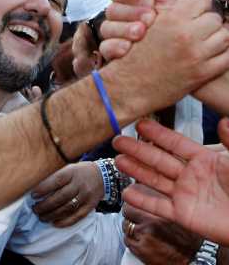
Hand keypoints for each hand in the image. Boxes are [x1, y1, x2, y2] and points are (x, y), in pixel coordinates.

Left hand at [31, 161, 103, 226]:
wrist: (103, 175)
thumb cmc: (80, 171)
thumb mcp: (70, 167)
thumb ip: (57, 175)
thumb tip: (38, 185)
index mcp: (72, 172)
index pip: (56, 181)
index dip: (43, 189)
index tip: (33, 195)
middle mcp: (79, 184)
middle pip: (60, 197)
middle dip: (45, 205)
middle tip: (35, 209)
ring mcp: (86, 195)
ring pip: (67, 208)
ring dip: (52, 215)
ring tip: (42, 217)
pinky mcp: (90, 205)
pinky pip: (77, 216)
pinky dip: (65, 222)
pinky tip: (55, 223)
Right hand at [100, 0, 183, 60]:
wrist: (185, 44)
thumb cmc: (177, 16)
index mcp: (130, 0)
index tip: (151, 3)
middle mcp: (120, 16)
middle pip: (112, 10)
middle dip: (132, 13)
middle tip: (150, 19)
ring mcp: (115, 34)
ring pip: (107, 28)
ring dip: (124, 30)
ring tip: (141, 34)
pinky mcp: (113, 52)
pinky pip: (105, 48)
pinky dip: (115, 47)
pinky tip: (128, 48)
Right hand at [103, 0, 228, 115]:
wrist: (129, 86)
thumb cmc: (134, 56)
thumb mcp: (146, 24)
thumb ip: (168, 11)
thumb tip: (186, 3)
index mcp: (172, 18)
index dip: (199, 4)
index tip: (195, 11)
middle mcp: (186, 35)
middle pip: (215, 18)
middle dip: (207, 22)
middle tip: (198, 29)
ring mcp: (196, 55)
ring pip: (224, 36)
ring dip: (216, 38)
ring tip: (203, 42)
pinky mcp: (203, 74)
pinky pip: (226, 58)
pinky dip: (221, 55)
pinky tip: (209, 55)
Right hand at [113, 118, 228, 245]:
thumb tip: (223, 120)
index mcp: (203, 159)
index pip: (175, 143)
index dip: (158, 133)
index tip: (140, 123)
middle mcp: (190, 175)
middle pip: (159, 159)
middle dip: (138, 149)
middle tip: (119, 140)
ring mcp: (185, 195)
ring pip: (155, 180)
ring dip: (136, 171)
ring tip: (118, 161)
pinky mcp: (184, 216)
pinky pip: (160, 208)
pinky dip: (143, 202)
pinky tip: (128, 194)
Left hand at [122, 188, 201, 264]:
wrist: (195, 255)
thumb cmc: (187, 229)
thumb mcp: (178, 202)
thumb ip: (158, 190)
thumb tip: (140, 178)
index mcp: (163, 202)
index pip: (134, 190)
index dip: (133, 192)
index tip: (131, 194)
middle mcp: (154, 216)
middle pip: (127, 208)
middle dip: (131, 211)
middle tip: (139, 216)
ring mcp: (148, 233)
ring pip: (126, 225)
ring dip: (132, 226)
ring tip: (145, 229)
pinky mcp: (143, 248)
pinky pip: (127, 240)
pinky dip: (133, 240)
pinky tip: (144, 239)